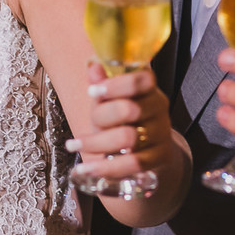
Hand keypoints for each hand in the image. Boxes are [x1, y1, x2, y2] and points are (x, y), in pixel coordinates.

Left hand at [66, 62, 175, 182]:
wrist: (145, 150)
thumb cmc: (122, 119)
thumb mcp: (111, 99)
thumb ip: (102, 83)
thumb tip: (93, 66)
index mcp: (148, 88)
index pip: (142, 79)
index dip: (117, 85)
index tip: (92, 92)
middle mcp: (158, 108)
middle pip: (129, 109)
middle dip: (101, 116)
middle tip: (88, 120)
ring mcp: (161, 133)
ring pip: (128, 138)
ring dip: (96, 143)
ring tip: (73, 145)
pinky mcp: (160, 157)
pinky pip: (133, 164)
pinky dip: (106, 168)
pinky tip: (86, 169)